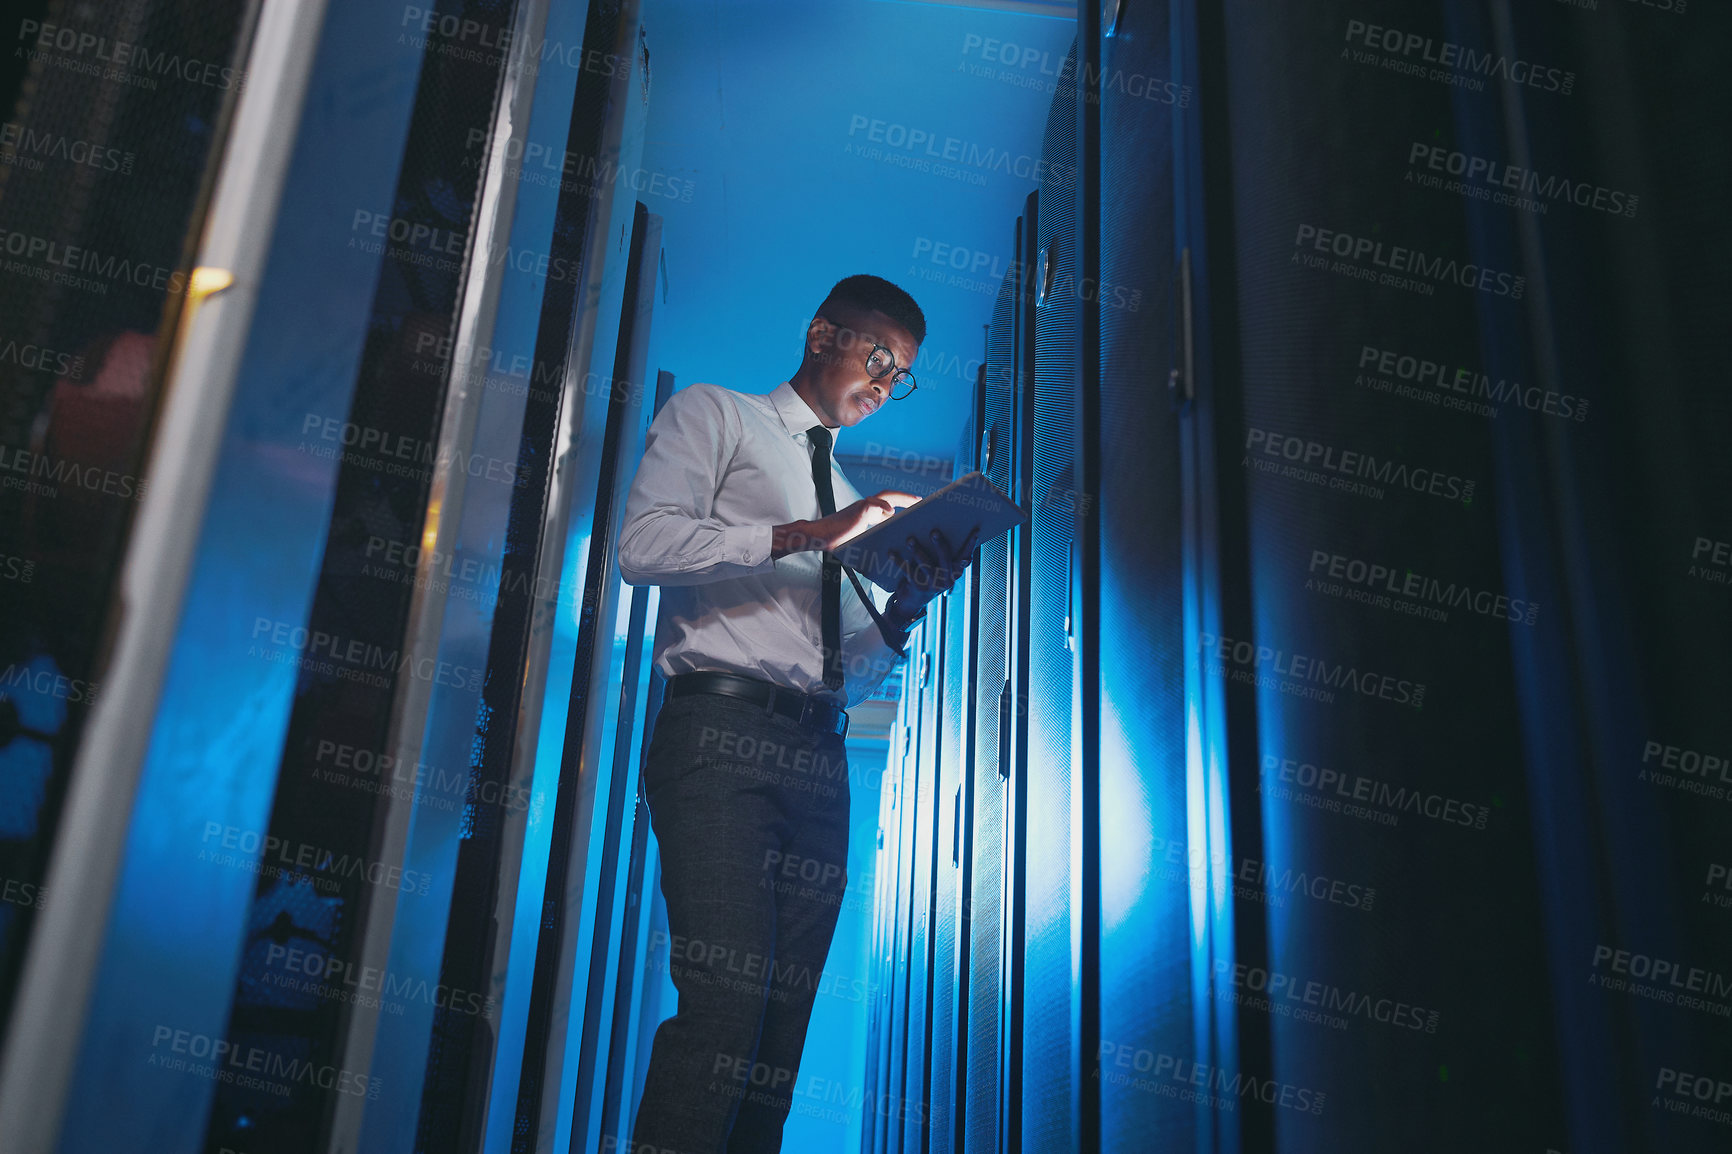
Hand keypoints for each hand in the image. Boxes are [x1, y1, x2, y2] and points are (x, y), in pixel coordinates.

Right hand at [771, 489, 917, 557]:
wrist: (819, 538)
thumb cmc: (835, 542)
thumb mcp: (860, 543)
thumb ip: (872, 542)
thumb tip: (886, 559)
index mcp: (866, 514)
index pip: (887, 505)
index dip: (901, 505)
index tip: (913, 508)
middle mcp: (865, 508)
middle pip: (889, 496)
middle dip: (906, 498)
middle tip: (920, 501)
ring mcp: (862, 507)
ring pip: (885, 496)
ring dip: (901, 498)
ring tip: (915, 501)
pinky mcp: (858, 510)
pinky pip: (873, 503)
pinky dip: (883, 506)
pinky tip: (891, 512)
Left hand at [886, 523, 979, 620]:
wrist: (913, 602)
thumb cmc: (927, 576)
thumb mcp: (938, 567)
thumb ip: (943, 553)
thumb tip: (937, 530)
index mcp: (955, 572)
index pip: (965, 556)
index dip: (971, 544)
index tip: (976, 530)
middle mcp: (947, 579)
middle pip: (946, 558)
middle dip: (940, 544)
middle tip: (934, 531)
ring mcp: (933, 584)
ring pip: (925, 564)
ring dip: (917, 550)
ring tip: (910, 540)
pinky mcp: (918, 587)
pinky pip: (908, 571)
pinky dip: (899, 561)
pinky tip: (892, 552)